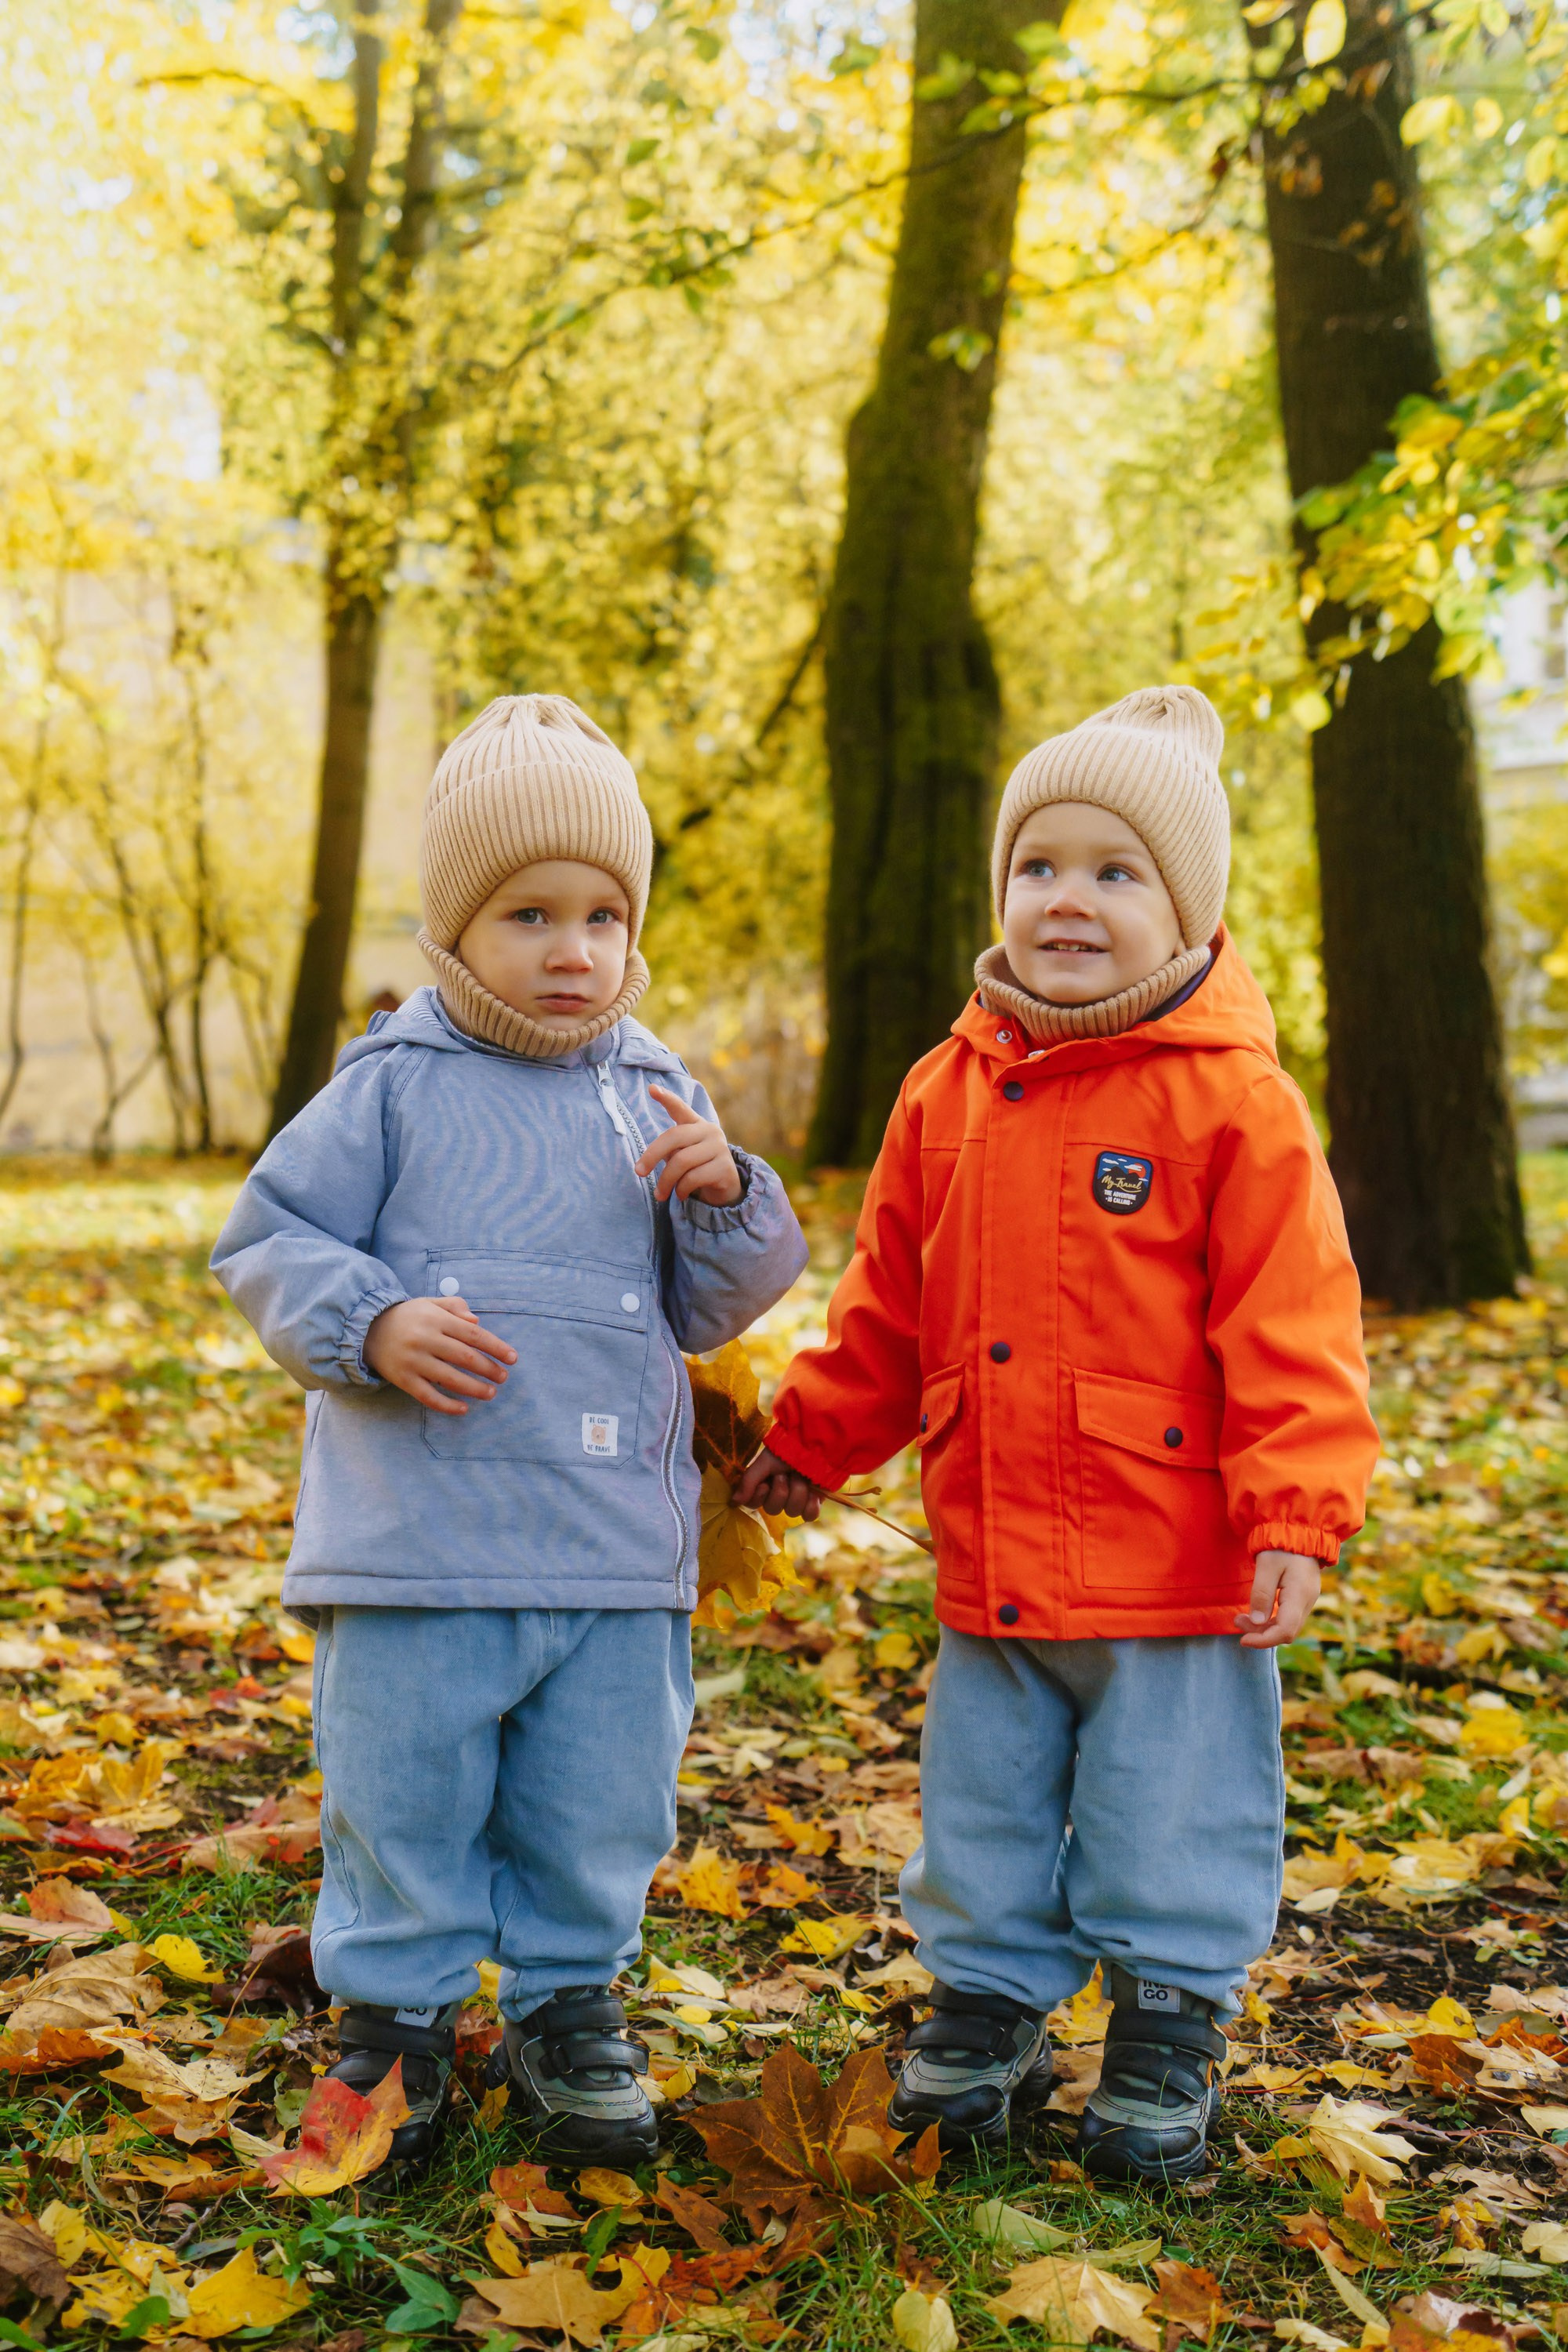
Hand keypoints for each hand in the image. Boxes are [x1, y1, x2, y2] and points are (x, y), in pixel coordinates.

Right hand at [363, 1296, 516, 1416]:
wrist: (367, 1329)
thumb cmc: (408, 1317)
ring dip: (474, 1388)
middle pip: (465, 1357)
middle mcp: (425, 1339)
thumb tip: (478, 1322)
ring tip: (491, 1393)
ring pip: (449, 1378)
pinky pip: (428, 1396)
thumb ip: (455, 1307)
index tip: (513, 1358)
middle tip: (503, 1377)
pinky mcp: (403, 1379)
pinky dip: (447, 1404)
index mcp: (435, 1319)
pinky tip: (463, 1408)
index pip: (473, 1335)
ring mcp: (413, 1361)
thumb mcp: (430, 1303)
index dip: (496, 1347)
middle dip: (488, 1369)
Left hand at [635, 1084, 741, 1205]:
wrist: (725, 1189)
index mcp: (696, 1124)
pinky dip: (681, 1190)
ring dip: (666, 1181)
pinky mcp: (725, 1168)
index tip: (651, 1089)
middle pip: (674, 1137)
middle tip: (638, 1172)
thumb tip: (649, 1163)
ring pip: (682, 1162)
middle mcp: (710, 1131)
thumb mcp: (682, 1155)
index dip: (666, 1098)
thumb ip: (670, 1151)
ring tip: (660, 1194)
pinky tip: (680, 1195)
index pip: (680, 1108)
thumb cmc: (696, 1168)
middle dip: (652, 1156)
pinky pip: (693, 1178)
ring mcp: (720, 1148)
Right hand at [733, 1444, 826, 1520]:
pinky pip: (809, 1516)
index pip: (753, 1504)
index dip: (759, 1497)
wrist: (814, 1445)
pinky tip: (813, 1492)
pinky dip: (811, 1504)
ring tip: (801, 1476)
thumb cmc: (787, 1449)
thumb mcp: (764, 1462)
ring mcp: (797, 1499)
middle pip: (772, 1509)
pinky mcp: (814, 1502)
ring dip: (797, 1491)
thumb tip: (732, 1503)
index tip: (765, 1484)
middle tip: (786, 1474)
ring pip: (792, 1512)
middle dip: (780, 1491)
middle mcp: (779, 1494)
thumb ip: (748, 1482)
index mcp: (764, 1485)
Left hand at [1234, 1549, 1321, 1648]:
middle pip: (1286, 1632)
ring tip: (1241, 1618)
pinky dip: (1272, 1619)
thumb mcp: (1266, 1566)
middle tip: (1237, 1621)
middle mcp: (1307, 1601)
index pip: (1285, 1631)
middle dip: (1260, 1633)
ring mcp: (1308, 1599)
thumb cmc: (1281, 1545)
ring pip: (1287, 1626)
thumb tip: (1256, 1621)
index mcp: (1300, 1595)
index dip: (1264, 1640)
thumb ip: (1261, 1594)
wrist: (1299, 1530)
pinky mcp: (1303, 1596)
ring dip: (1264, 1627)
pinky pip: (1289, 1616)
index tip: (1243, 1640)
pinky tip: (1257, 1612)